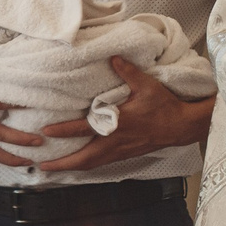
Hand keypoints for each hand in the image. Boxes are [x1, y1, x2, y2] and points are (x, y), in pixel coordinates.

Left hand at [36, 57, 212, 174]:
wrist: (182, 127)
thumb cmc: (165, 107)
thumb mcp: (147, 86)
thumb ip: (128, 72)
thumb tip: (113, 57)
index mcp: (119, 124)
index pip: (85, 128)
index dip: (65, 130)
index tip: (46, 132)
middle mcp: (116, 141)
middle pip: (84, 159)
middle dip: (63, 164)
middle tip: (42, 166)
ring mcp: (120, 151)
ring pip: (92, 164)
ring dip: (72, 167)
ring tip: (53, 168)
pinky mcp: (125, 155)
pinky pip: (101, 164)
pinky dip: (86, 165)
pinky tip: (77, 164)